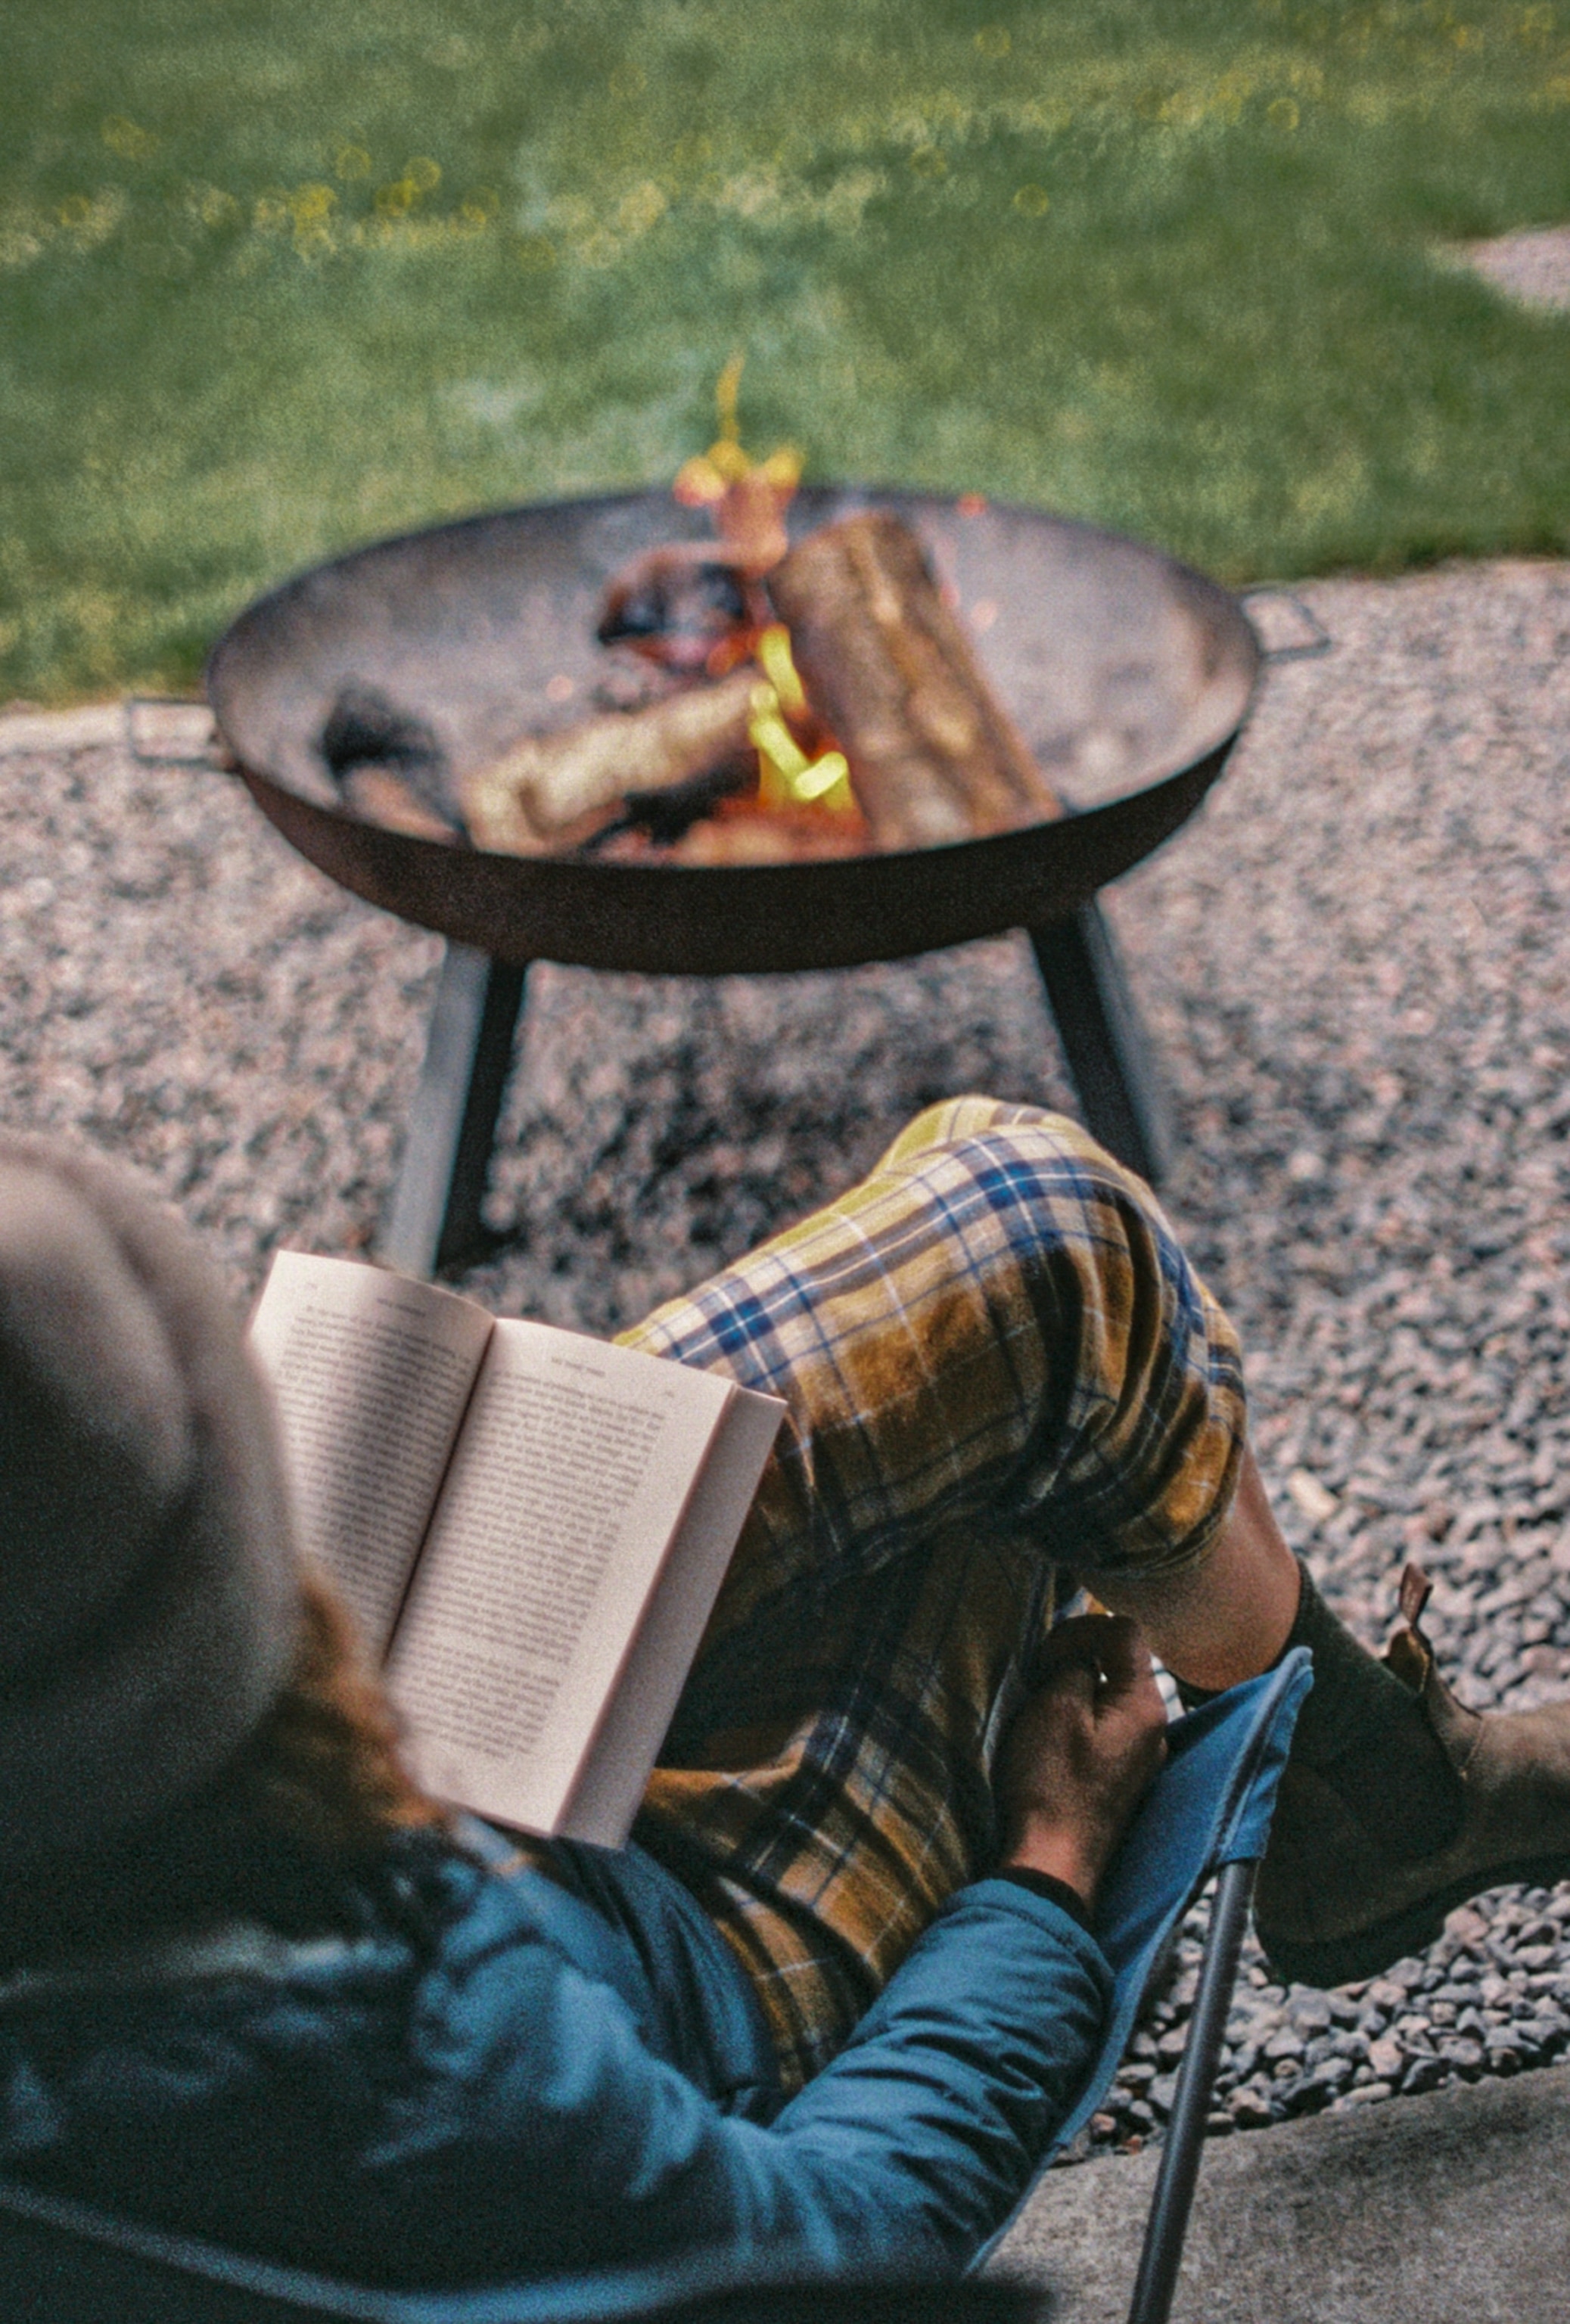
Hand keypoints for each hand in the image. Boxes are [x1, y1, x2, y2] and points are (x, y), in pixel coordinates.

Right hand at [994, 1613, 1168, 1913]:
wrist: (1052, 1862)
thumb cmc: (1052, 1784)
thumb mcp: (1054, 1708)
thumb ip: (1073, 1667)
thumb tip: (1080, 1658)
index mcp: (1145, 1705)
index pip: (1124, 1631)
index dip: (1082, 1628)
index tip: (1047, 1653)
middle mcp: (1154, 1726)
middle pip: (1121, 1661)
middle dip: (1077, 1656)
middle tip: (1039, 1675)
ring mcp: (1141, 1753)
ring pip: (1110, 1692)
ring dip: (1075, 1686)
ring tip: (1041, 1704)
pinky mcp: (1121, 1774)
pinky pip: (1105, 1723)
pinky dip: (1078, 1714)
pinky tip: (1051, 1733)